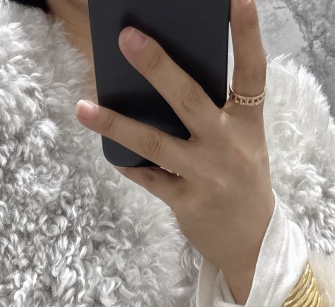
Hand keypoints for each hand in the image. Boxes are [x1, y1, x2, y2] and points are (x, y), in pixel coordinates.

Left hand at [73, 0, 273, 304]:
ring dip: (116, 124)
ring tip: (83, 107)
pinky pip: (148, 178)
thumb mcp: (243, 141)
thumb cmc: (241, 180)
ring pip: (154, 143)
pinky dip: (127, 163)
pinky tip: (108, 151)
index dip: (247, 32)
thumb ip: (215, 110)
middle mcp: (227, 145)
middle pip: (188, 98)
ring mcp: (205, 175)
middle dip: (157, 66)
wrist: (252, 245)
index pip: (252, 70)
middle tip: (128, 36)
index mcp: (248, 123)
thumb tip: (163, 77)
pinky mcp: (186, 203)